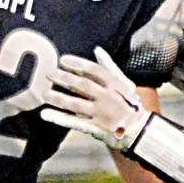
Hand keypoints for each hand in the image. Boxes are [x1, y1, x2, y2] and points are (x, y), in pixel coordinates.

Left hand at [42, 46, 183, 182]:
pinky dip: (59, 118)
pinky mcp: (95, 129)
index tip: (63, 60)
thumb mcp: (124, 84)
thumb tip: (97, 50)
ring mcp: (101, 114)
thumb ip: (109, 67)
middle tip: (48, 73)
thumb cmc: (130, 105)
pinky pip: (74, 122)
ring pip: (75, 104)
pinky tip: (45, 114)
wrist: (140, 132)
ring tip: (43, 93)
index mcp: (114, 85)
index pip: (94, 70)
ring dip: (57, 98)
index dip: (78, 64)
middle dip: (64, 78)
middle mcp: (107, 98)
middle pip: (82, 85)